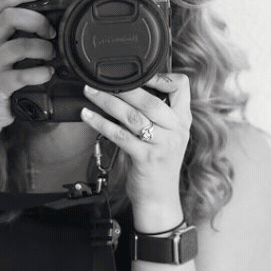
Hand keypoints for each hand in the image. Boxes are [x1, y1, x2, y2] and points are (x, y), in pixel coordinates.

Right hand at [0, 0, 57, 131]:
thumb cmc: (0, 78)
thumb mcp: (4, 51)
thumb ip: (20, 34)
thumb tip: (52, 21)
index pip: (0, 2)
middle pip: (10, 17)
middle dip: (37, 20)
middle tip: (51, 32)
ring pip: (18, 46)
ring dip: (42, 48)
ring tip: (51, 55)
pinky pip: (21, 75)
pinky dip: (40, 73)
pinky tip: (48, 74)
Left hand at [79, 73, 191, 231]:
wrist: (159, 198)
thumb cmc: (157, 165)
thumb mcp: (166, 136)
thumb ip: (156, 115)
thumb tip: (129, 90)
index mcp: (182, 120)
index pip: (182, 87)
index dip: (161, 76)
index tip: (139, 72)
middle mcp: (176, 130)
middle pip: (150, 100)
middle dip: (123, 87)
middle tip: (100, 80)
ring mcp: (162, 145)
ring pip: (132, 116)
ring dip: (107, 102)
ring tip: (90, 93)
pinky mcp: (146, 158)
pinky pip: (120, 135)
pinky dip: (101, 124)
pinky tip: (88, 116)